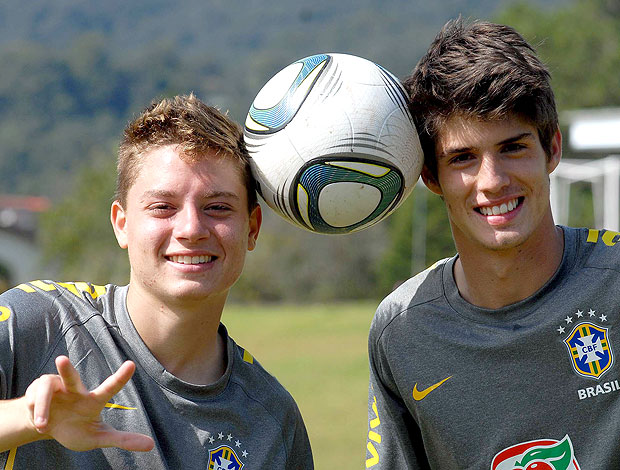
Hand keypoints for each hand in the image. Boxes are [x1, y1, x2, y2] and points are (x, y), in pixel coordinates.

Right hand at [24, 356, 154, 451]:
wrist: (46, 428)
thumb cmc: (76, 429)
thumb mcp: (98, 437)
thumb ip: (123, 439)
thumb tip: (151, 445)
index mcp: (93, 400)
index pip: (109, 387)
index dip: (121, 377)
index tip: (131, 364)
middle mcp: (76, 389)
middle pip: (72, 377)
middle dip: (66, 369)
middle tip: (61, 360)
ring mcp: (56, 387)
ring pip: (46, 390)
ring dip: (41, 408)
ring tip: (42, 427)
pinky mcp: (38, 388)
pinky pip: (32, 398)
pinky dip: (34, 411)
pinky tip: (38, 419)